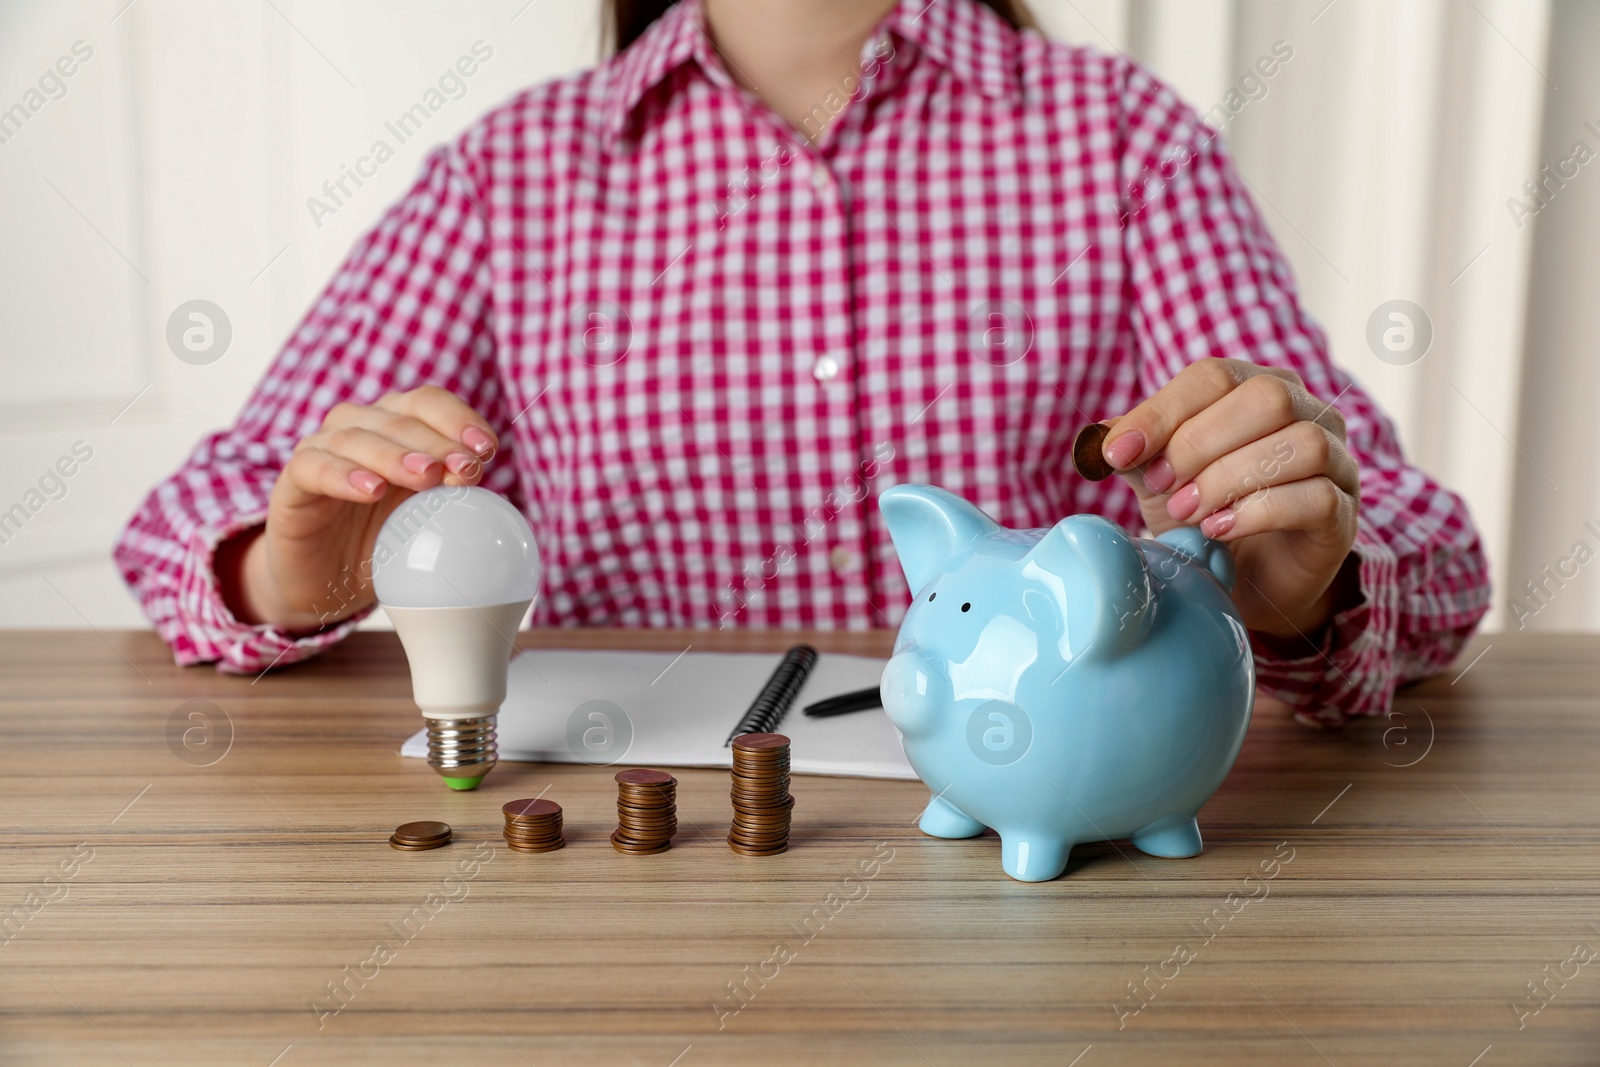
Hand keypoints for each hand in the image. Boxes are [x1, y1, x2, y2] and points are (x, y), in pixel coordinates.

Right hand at [218, 386, 499, 630]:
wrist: (325, 580)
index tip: (486, 450)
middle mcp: (359, 427)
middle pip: (399, 418)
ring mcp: (322, 450)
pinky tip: (370, 490)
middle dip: (437, 443)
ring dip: (396, 455)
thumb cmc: (381, 542)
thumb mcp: (428, 520)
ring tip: (426, 477)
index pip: (428, 403)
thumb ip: (455, 501)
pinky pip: (315, 467)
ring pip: (358, 437)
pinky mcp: (292, 482)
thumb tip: (498, 501)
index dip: (458, 419)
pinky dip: (343, 475)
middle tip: (464, 470)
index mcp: (397, 427)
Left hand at [1098, 358, 1361, 643]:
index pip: (1213, 376)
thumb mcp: (1159, 480)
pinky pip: (1316, 497)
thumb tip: (1098, 438)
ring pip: (1300, 443)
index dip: (1162, 412)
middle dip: (1199, 443)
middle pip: (1265, 398)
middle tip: (1162, 486)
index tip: (1117, 453)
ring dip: (1230, 478)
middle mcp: (1308, 412)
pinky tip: (1220, 530)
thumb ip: (1136, 453)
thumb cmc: (1202, 516)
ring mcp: (1336, 461)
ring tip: (1189, 512)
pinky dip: (1259, 511)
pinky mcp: (1343, 513)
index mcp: (1257, 388)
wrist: (1243, 583)